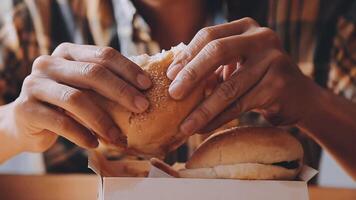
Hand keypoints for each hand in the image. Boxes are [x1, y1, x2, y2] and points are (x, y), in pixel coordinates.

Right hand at [6, 43, 151, 152]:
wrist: (27, 122)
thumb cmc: (65, 104)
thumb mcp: (84, 88)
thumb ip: (105, 84)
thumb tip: (146, 91)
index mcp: (68, 53)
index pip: (103, 54)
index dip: (128, 69)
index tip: (148, 85)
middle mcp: (49, 63)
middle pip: (92, 73)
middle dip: (121, 91)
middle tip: (142, 107)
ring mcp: (35, 84)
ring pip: (76, 99)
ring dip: (103, 120)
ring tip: (119, 137)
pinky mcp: (26, 108)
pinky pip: (60, 122)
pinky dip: (81, 134)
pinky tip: (95, 144)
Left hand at [167, 18, 319, 134]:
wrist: (299, 97)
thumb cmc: (257, 79)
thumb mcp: (236, 64)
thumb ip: (210, 65)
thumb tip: (172, 76)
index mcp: (245, 27)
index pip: (209, 36)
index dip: (187, 56)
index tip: (169, 76)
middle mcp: (261, 38)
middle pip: (218, 52)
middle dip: (192, 75)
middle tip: (173, 95)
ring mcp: (273, 60)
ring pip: (229, 87)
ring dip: (203, 109)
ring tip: (185, 125)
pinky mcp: (278, 85)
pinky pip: (240, 105)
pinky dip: (219, 119)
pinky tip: (204, 128)